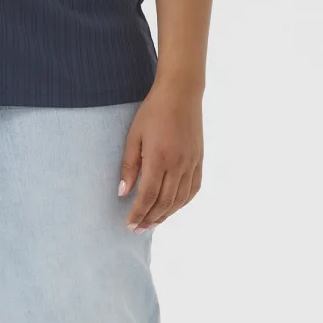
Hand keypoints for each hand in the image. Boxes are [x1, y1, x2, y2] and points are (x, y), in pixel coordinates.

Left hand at [117, 80, 203, 231]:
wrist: (181, 94)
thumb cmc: (153, 112)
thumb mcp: (133, 136)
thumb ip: (129, 166)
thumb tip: (123, 192)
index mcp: (159, 159)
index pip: (148, 196)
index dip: (139, 213)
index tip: (130, 224)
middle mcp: (178, 165)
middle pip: (165, 202)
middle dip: (150, 218)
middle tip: (139, 229)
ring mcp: (191, 163)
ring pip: (180, 199)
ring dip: (166, 214)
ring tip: (153, 222)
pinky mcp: (199, 160)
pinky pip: (193, 188)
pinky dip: (183, 202)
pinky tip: (174, 207)